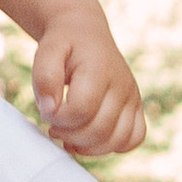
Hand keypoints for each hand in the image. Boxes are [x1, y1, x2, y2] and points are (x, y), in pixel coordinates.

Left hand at [33, 8, 146, 157]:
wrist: (85, 33)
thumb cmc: (64, 45)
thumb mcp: (47, 50)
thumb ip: (44, 77)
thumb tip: (50, 109)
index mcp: (100, 69)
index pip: (81, 110)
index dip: (58, 118)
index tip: (46, 110)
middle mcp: (122, 84)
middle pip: (99, 130)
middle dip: (69, 135)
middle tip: (53, 126)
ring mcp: (133, 97)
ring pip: (118, 140)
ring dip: (88, 147)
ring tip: (68, 136)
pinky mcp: (136, 107)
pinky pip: (134, 139)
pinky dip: (112, 147)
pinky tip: (89, 140)